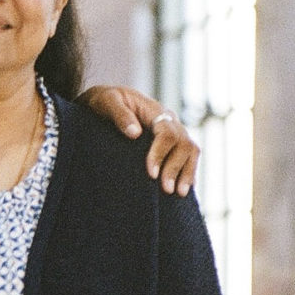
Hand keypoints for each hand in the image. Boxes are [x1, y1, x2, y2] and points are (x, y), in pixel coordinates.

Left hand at [79, 85, 200, 194]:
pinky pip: (187, 156)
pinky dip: (188, 171)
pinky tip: (183, 188)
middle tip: (166, 190)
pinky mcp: (170, 142)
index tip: (151, 174)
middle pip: (183, 143)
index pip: (167, 133)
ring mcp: (172, 130)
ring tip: (179, 194)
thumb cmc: (104, 101)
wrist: (105, 101)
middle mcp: (168, 120)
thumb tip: (135, 133)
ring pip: (190, 150)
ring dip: (186, 172)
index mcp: (155, 110)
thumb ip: (119, 115)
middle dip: (175, 168)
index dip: (160, 154)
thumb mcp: (106, 102)